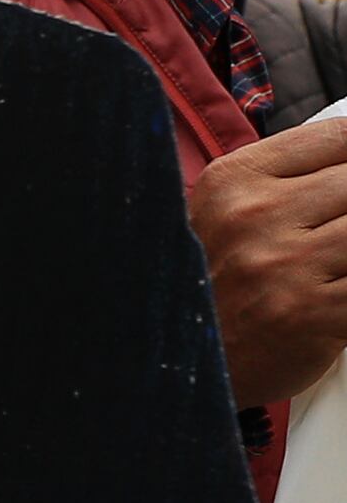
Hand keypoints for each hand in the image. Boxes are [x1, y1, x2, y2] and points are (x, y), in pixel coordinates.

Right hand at [196, 111, 346, 406]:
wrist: (174, 365)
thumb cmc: (206, 286)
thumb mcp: (221, 214)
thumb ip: (283, 181)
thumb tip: (346, 166)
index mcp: (231, 182)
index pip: (337, 137)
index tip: (342, 186)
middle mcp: (256, 217)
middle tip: (334, 230)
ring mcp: (287, 267)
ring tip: (334, 259)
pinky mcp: (316, 314)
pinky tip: (337, 287)